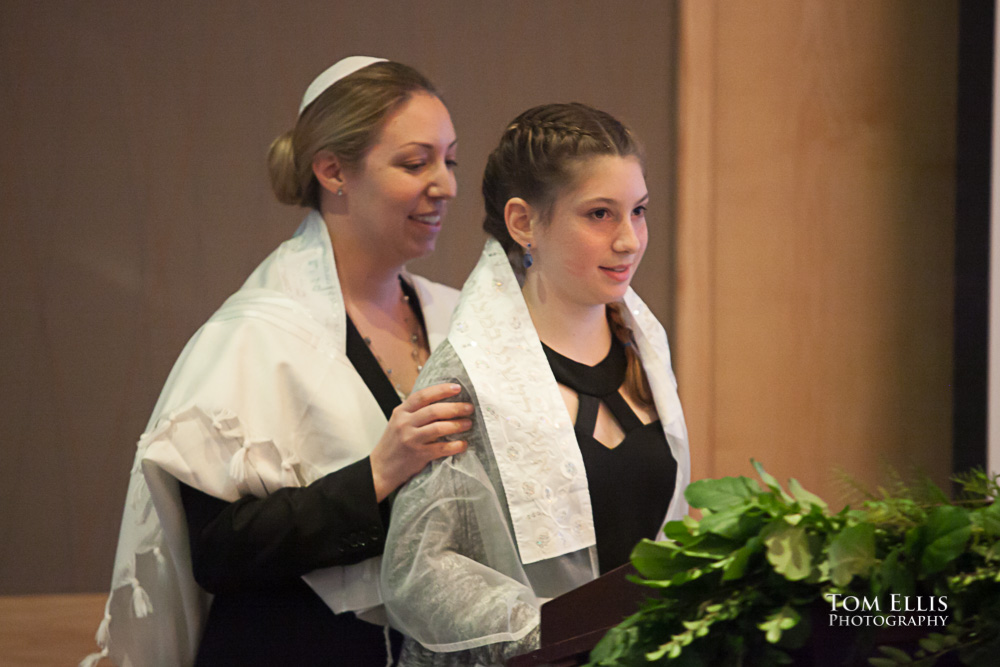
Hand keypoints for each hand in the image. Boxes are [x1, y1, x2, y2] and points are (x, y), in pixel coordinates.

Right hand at [370, 383, 472, 501]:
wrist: (380, 469)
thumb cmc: (393, 444)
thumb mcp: (398, 422)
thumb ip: (415, 412)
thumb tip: (442, 402)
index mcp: (401, 412)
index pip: (422, 396)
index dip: (441, 390)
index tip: (457, 388)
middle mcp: (404, 423)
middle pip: (434, 410)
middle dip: (455, 408)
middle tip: (469, 407)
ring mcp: (411, 439)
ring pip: (439, 428)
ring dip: (457, 425)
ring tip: (468, 423)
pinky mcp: (418, 455)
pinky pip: (441, 448)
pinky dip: (455, 446)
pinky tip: (463, 444)